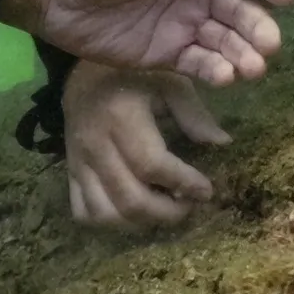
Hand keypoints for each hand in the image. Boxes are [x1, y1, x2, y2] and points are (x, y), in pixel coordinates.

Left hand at [0, 0, 293, 85]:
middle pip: (240, 14)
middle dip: (259, 28)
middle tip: (271, 44)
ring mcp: (184, 28)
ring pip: (225, 43)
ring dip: (243, 55)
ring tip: (253, 68)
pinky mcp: (164, 57)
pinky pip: (197, 65)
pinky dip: (215, 71)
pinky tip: (227, 77)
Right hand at [63, 62, 228, 227]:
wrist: (85, 72)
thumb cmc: (135, 74)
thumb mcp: (170, 83)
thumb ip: (195, 115)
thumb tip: (223, 143)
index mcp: (122, 119)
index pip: (152, 164)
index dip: (183, 182)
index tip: (208, 191)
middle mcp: (96, 146)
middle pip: (129, 198)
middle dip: (166, 212)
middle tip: (191, 206)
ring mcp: (79, 164)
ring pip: (105, 213)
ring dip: (140, 222)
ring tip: (166, 209)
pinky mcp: (70, 173)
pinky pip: (83, 212)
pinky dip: (111, 221)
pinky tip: (135, 212)